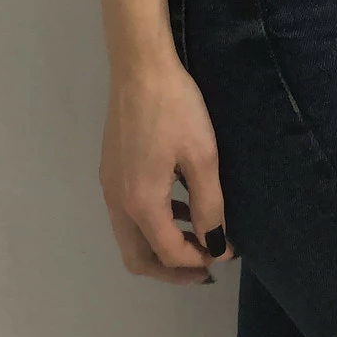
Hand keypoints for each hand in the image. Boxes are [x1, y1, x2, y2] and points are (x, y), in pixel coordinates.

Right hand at [99, 55, 237, 283]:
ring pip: (130, 237)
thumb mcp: (202, 156)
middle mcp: (117, 202)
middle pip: (138, 258)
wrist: (140, 67)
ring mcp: (109, 185)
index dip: (200, 259)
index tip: (227, 253)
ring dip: (161, 246)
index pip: (168, 253)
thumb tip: (217, 245)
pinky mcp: (110, 169)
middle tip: (205, 267)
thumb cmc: (176, 109)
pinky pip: (128, 213)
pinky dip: (152, 222)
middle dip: (171, 270)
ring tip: (198, 237)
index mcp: (141, 203)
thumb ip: (209, 206)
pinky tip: (179, 204)